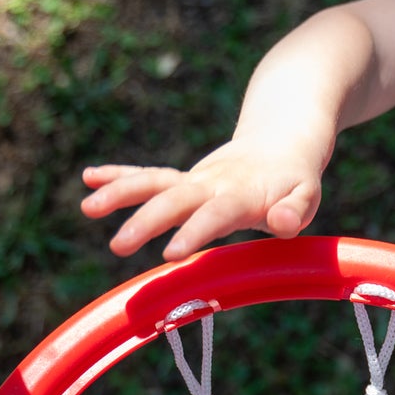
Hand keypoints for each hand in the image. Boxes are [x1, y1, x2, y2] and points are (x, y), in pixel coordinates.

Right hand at [81, 135, 323, 259]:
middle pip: (174, 200)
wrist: (281, 140)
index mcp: (241, 194)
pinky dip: (119, 175)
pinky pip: (148, 176)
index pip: (215, 215)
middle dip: (145, 221)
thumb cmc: (294, 179)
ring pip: (153, 183)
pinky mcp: (183, 180)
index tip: (170, 253)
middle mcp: (211, 184)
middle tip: (117, 246)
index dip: (194, 232)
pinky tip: (88, 179)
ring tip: (87, 207)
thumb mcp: (307, 195)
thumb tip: (283, 223)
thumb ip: (295, 210)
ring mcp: (193, 180)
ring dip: (120, 192)